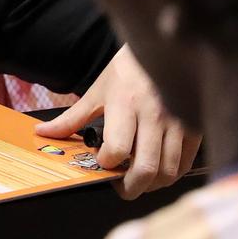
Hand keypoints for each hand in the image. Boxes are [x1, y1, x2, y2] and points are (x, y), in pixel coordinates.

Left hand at [34, 45, 200, 198]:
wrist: (162, 51)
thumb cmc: (126, 71)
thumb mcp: (96, 92)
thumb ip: (72, 119)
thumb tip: (43, 133)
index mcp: (126, 105)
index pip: (117, 149)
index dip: (106, 163)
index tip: (100, 162)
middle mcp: (154, 116)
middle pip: (146, 167)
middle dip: (130, 188)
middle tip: (120, 188)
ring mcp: (178, 122)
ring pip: (168, 170)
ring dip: (151, 184)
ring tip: (137, 180)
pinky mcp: (193, 127)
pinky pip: (185, 163)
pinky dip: (170, 175)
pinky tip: (157, 171)